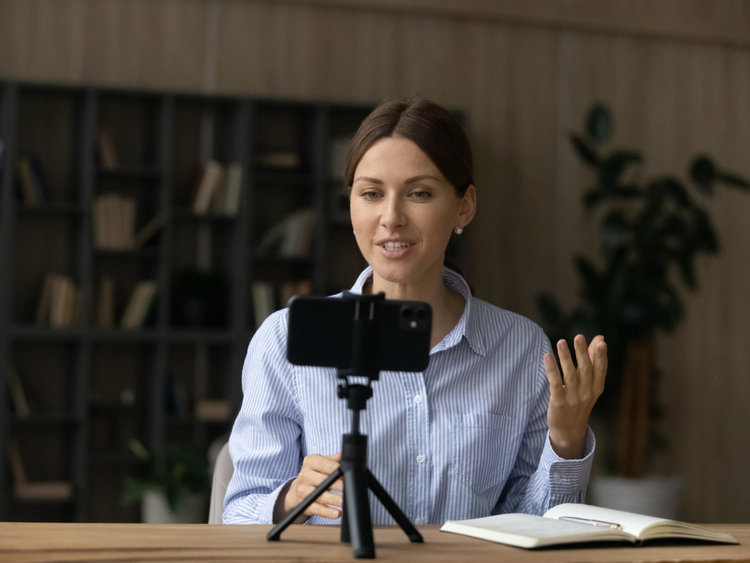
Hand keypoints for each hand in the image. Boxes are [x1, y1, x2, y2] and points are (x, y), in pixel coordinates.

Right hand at [282, 452, 342, 519]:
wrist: (297, 489)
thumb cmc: (314, 473)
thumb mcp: (321, 462)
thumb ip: (333, 459)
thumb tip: (344, 455)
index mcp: (310, 462)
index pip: (325, 464)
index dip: (337, 469)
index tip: (346, 473)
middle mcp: (305, 475)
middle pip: (323, 481)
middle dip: (338, 485)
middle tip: (348, 488)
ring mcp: (304, 491)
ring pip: (320, 496)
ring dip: (334, 500)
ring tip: (343, 501)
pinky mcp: (305, 505)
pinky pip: (317, 509)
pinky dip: (328, 512)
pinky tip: (337, 513)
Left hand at [544, 335, 606, 458]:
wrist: (569, 430)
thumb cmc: (579, 401)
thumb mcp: (590, 383)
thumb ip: (593, 360)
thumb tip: (599, 338)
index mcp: (596, 387)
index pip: (600, 370)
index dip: (601, 357)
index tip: (601, 343)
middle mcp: (587, 393)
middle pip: (586, 370)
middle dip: (583, 353)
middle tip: (579, 337)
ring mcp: (573, 398)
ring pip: (570, 375)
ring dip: (566, 358)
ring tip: (561, 342)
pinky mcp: (559, 402)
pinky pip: (555, 383)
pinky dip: (551, 370)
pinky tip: (547, 357)